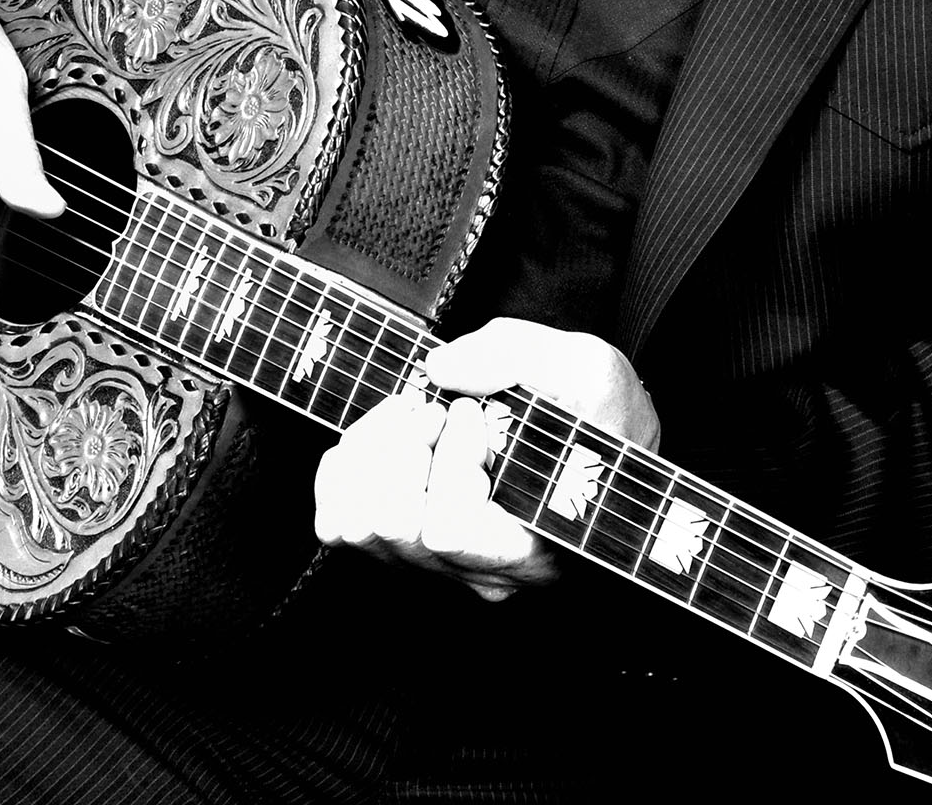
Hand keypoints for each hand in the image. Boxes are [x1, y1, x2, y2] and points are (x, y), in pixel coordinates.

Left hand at [314, 316, 659, 602]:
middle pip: (389, 527)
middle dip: (401, 446)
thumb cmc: (596, 410)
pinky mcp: (400, 549)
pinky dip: (347, 467)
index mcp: (535, 546)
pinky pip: (335, 522)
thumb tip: (440, 370)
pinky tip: (386, 436)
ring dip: (373, 450)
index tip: (471, 413)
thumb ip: (516, 358)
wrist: (594, 432)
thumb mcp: (585, 367)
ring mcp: (436, 567)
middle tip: (435, 409)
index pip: (450, 529)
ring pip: (354, 525)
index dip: (448, 460)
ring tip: (415, 417)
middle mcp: (479, 573)